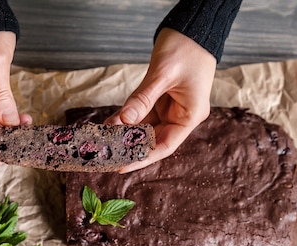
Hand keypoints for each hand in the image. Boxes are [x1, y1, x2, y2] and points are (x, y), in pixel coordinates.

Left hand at [107, 28, 216, 172]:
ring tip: (104, 139)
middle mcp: (182, 115)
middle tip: (107, 153)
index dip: (143, 158)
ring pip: (146, 128)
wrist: (191, 28)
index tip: (122, 165)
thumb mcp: (162, 74)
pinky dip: (128, 120)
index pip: (165, 145)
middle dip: (130, 146)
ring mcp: (172, 108)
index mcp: (191, 114)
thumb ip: (142, 99)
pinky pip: (143, 115)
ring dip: (126, 133)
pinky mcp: (162, 100)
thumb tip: (123, 121)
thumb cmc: (185, 48)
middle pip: (154, 140)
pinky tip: (111, 123)